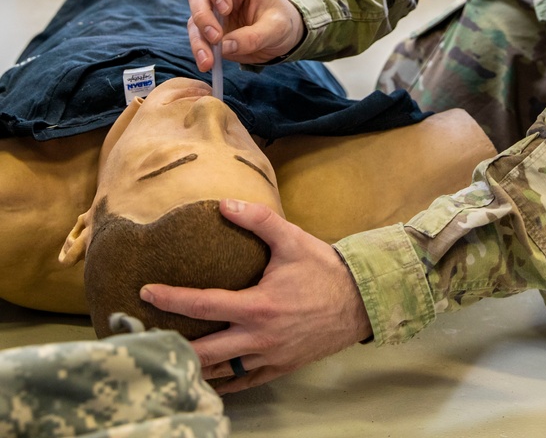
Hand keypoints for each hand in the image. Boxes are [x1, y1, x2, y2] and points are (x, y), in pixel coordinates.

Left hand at [140, 200, 372, 393]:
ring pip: (219, 372)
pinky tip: (204, 374)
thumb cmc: (324, 268)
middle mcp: (259, 337)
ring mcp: (269, 357)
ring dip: (192, 365)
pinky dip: (220, 380)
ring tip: (167, 355)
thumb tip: (223, 204)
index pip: (203, 304)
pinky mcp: (280, 367)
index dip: (170, 299)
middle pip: (202, 352)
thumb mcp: (293, 239)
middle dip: (170, 345)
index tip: (145, 293)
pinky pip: (242, 381)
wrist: (360, 301)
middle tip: (144, 337)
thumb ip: (258, 220)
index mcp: (258, 306)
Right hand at [188, 0, 304, 69]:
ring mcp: (212, 12)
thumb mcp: (277, 28)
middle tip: (215, 37)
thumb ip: (254, 36)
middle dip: (203, 15)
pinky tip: (206, 64)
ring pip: (194, 19)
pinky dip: (200, 51)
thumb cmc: (282, 22)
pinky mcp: (209, 31)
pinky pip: (198, 39)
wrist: (282, 37)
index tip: (225, 8)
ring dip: (198, 40)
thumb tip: (225, 47)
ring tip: (208, 61)